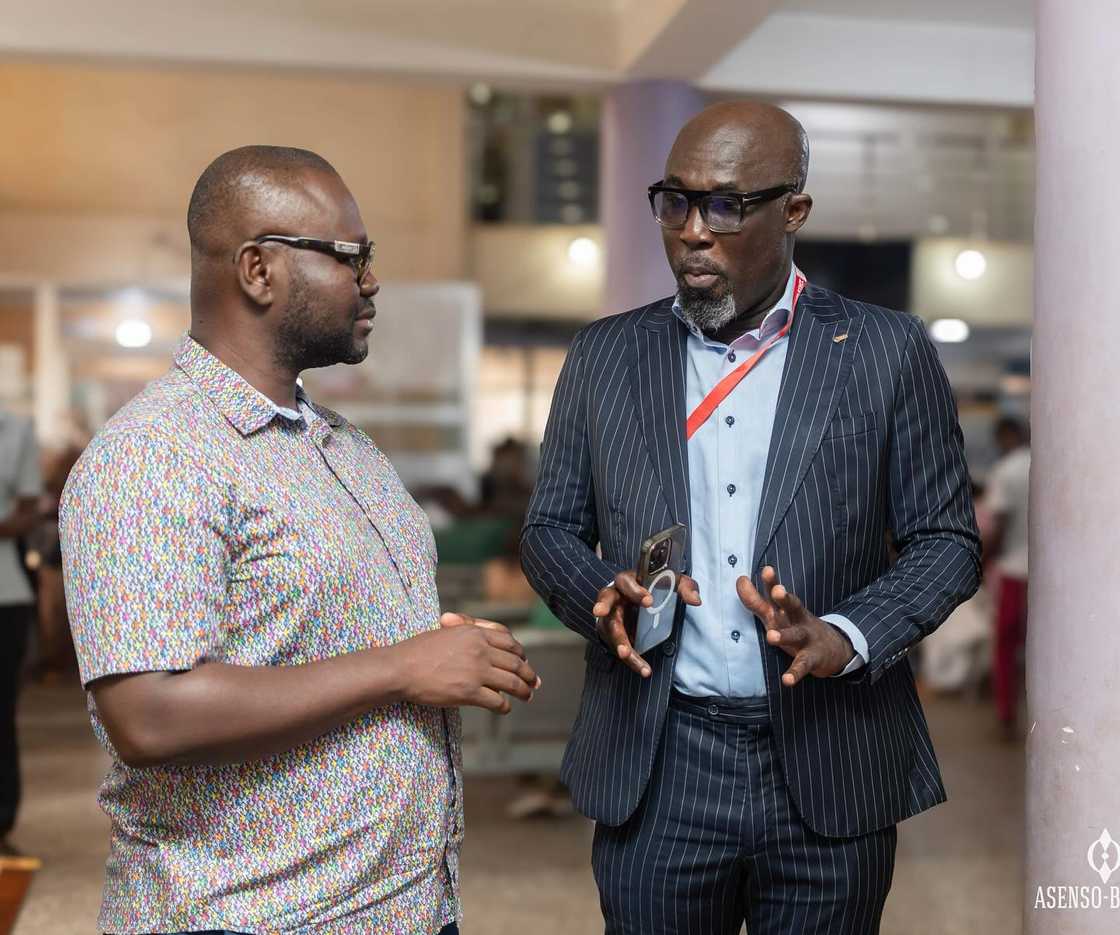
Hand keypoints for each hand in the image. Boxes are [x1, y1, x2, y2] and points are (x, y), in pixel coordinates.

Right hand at [390, 613, 539, 713]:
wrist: (401, 668)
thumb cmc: (419, 650)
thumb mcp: (447, 630)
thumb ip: (467, 628)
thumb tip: (486, 633)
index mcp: (475, 633)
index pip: (509, 642)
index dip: (520, 653)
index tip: (524, 661)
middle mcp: (480, 650)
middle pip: (515, 662)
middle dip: (528, 674)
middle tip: (534, 683)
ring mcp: (476, 671)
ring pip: (511, 682)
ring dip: (523, 691)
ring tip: (527, 696)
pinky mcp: (469, 692)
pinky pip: (497, 700)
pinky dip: (505, 706)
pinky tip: (505, 709)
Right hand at [592, 570, 700, 677]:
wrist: (642, 601)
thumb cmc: (656, 587)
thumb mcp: (673, 583)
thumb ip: (686, 588)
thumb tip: (696, 601)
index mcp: (629, 581)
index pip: (627, 581)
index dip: (635, 591)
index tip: (648, 601)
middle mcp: (615, 597)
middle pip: (605, 598)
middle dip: (602, 606)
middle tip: (599, 612)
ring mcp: (611, 616)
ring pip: (611, 628)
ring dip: (618, 641)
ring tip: (626, 654)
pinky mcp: (614, 635)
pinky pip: (619, 647)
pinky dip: (631, 659)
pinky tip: (643, 669)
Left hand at [736, 566, 854, 686]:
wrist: (834, 648)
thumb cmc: (796, 627)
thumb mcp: (777, 613)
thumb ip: (756, 599)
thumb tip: (740, 579)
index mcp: (786, 609)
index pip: (776, 593)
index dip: (770, 582)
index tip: (764, 570)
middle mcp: (796, 620)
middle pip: (792, 606)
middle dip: (785, 598)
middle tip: (778, 590)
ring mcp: (806, 638)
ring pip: (795, 635)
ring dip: (784, 635)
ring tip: (771, 637)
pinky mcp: (811, 658)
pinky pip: (802, 665)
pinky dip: (794, 673)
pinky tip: (786, 680)